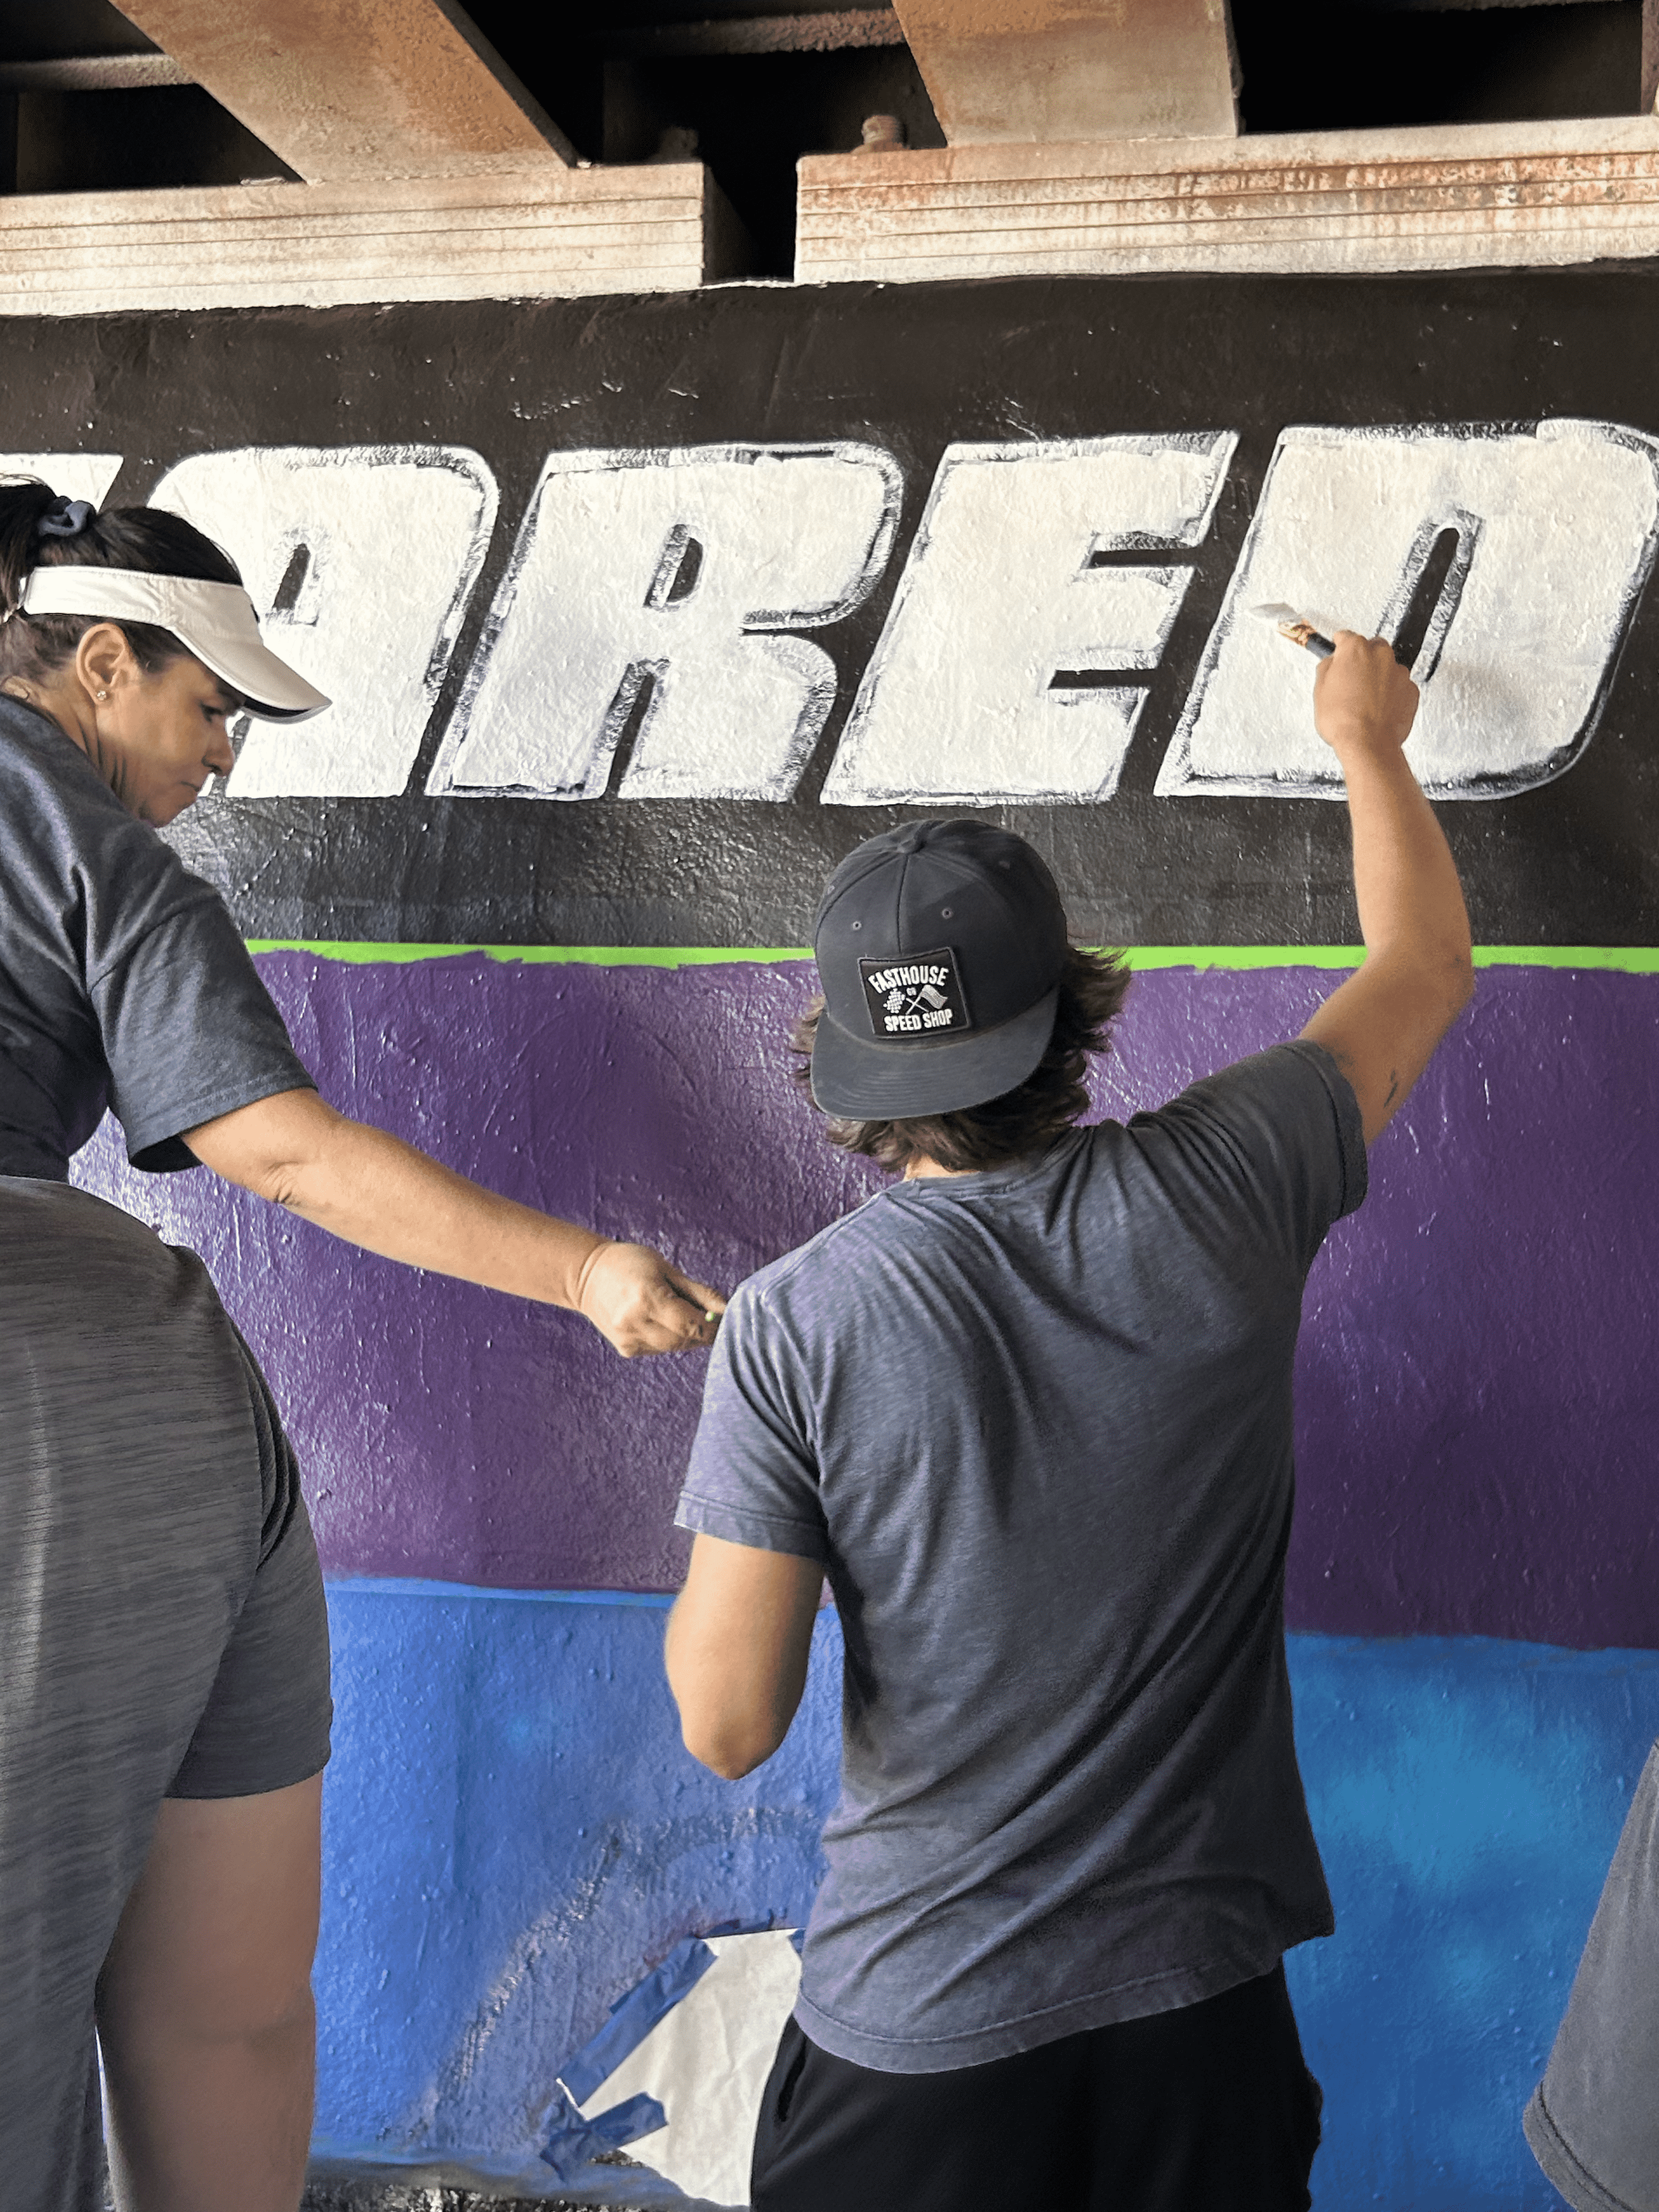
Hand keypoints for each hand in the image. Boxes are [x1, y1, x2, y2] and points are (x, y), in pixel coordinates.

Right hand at [574, 1240, 725, 1357]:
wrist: (586, 1275)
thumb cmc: (631, 1263)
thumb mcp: (667, 1269)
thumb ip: (699, 1292)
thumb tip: (727, 1308)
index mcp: (647, 1298)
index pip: (692, 1324)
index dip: (713, 1326)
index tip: (725, 1318)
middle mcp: (635, 1322)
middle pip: (684, 1340)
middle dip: (702, 1332)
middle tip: (707, 1316)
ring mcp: (628, 1339)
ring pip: (673, 1347)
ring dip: (686, 1336)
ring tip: (681, 1313)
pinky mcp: (625, 1349)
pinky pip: (659, 1349)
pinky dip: (669, 1339)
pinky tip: (661, 1321)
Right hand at [1313, 631, 1418, 765]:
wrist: (1368, 744)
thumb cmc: (1344, 720)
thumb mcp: (1319, 690)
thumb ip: (1327, 668)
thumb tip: (1331, 663)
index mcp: (1356, 649)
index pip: (1345, 637)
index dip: (1339, 647)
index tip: (1338, 650)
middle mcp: (1381, 655)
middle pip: (1371, 649)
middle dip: (1362, 661)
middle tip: (1350, 681)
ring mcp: (1399, 672)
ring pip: (1387, 668)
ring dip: (1377, 678)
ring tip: (1363, 700)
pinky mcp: (1411, 690)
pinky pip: (1399, 686)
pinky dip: (1390, 694)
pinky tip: (1377, 708)